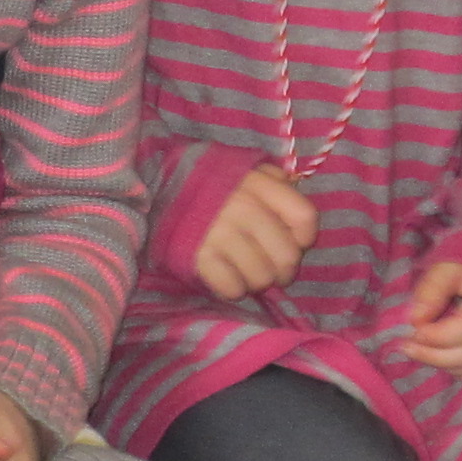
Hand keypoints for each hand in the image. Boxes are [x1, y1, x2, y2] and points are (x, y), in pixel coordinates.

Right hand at [191, 164, 318, 299]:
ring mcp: (219, 233)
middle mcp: (242, 207)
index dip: (304, 238)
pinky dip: (233, 289)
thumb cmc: (210, 184)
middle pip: (287, 256)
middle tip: (271, 270)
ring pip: (261, 277)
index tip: (294, 243)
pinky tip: (227, 277)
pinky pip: (232, 287)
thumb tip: (297, 206)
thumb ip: (274, 182)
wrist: (157, 187)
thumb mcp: (244, 171)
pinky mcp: (198, 256)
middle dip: (283, 270)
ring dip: (257, 282)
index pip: (304, 217)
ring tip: (246, 273)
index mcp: (257, 183)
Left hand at [400, 263, 461, 380]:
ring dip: (445, 366)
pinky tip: (440, 356)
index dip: (436, 336)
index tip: (413, 330)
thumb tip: (415, 320)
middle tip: (408, 348)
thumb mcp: (449, 265)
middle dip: (435, 356)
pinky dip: (459, 370)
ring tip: (421, 352)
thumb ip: (431, 290)